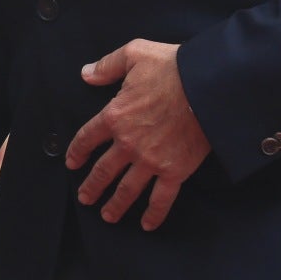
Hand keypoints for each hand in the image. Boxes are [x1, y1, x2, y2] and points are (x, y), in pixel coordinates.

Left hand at [66, 39, 210, 229]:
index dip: (77, 151)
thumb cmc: (173, 67)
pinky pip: (161, 199)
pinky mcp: (175, 172)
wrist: (209, 86)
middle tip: (84, 198)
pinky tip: (145, 224)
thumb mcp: (135, 54)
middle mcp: (128, 143)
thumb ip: (107, 66)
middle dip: (92, 186)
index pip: (88, 138)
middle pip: (104, 171)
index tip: (72, 163)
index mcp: (115, 115)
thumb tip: (86, 74)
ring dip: (114, 205)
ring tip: (106, 215)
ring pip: (127, 190)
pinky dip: (153, 214)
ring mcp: (151, 161)